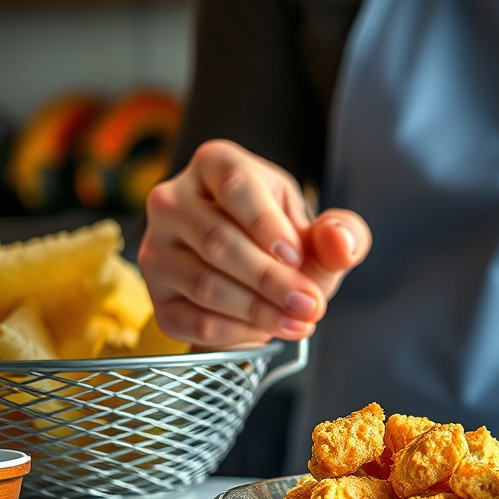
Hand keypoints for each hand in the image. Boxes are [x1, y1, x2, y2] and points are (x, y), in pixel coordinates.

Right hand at [138, 139, 370, 348]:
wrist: (259, 279)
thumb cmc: (288, 243)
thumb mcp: (322, 232)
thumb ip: (342, 233)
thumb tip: (338, 241)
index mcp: (216, 164)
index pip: (235, 186)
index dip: (267, 224)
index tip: (297, 256)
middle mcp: (173, 200)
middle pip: (218, 240)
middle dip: (271, 280)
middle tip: (310, 304)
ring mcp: (156, 248)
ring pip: (203, 282)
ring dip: (257, 310)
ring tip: (298, 322)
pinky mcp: (156, 294)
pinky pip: (188, 319)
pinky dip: (232, 333)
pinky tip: (266, 333)